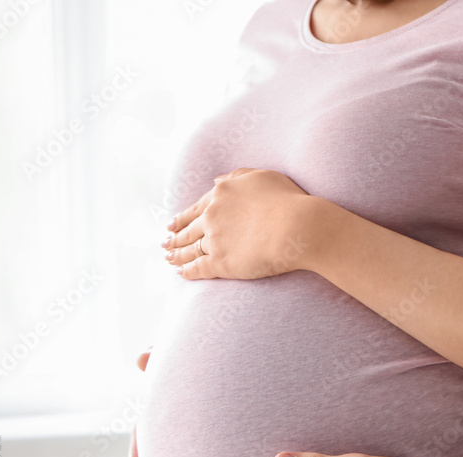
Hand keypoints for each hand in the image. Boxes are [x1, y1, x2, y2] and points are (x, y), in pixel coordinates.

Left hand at [162, 168, 323, 280]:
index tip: (174, 223)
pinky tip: (181, 273)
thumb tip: (216, 181)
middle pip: (189, 229)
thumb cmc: (288, 200)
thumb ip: (238, 176)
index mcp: (221, 194)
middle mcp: (213, 216)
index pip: (197, 208)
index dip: (184, 217)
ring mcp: (215, 240)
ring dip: (177, 254)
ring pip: (190, 248)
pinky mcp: (221, 263)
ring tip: (169, 258)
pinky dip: (188, 271)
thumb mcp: (263, 177)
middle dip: (175, 236)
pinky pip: (199, 268)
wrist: (297, 227)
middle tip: (165, 242)